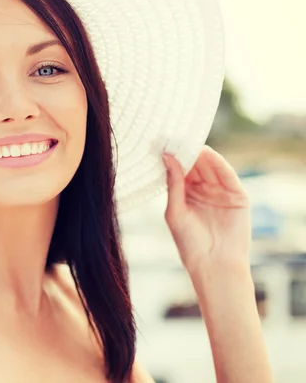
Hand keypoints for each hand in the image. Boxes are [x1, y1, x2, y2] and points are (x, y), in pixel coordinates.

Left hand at [162, 145, 251, 276]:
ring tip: (191, 142)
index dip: (174, 157)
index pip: (181, 171)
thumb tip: (167, 157)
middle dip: (187, 152)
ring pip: (211, 168)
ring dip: (202, 155)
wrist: (214, 265)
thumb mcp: (175, 210)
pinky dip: (219, 164)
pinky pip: (227, 176)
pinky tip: (208, 154)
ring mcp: (221, 193)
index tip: (164, 142)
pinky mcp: (237, 197)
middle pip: (196, 166)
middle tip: (177, 136)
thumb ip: (173, 184)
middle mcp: (203, 191)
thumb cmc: (189, 243)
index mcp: (186, 195)